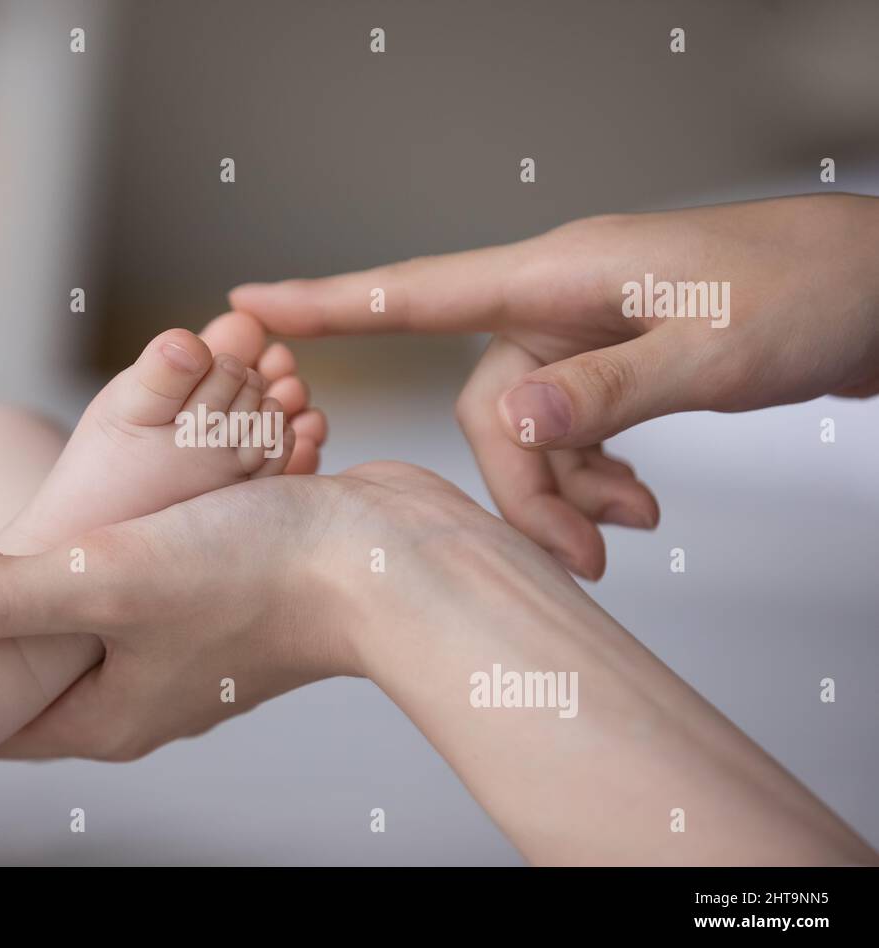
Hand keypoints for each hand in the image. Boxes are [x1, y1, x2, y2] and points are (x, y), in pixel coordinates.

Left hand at [0, 461, 496, 759]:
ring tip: (47, 497)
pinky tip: (130, 477)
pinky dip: (138, 519)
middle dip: (10, 587)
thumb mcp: (110, 580)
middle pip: (44, 646)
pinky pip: (158, 559)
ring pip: (103, 592)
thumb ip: (3, 593)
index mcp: (106, 712)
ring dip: (78, 541)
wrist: (388, 560)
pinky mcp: (228, 594)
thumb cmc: (258, 578)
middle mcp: (145, 688)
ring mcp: (191, 642)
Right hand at [229, 193, 878, 577]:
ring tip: (623, 528)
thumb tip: (512, 426)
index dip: (326, 303)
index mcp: (559, 275)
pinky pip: (567, 432)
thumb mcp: (712, 347)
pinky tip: (632, 504)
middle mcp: (555, 303)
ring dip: (563, 493)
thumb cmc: (806, 289)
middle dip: (524, 487)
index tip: (249, 305)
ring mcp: (583, 335)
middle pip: (487, 407)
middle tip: (578, 553)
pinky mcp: (610, 364)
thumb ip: (606, 389)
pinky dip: (589, 478)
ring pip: (528, 431)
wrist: (873, 290)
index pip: (416, 291)